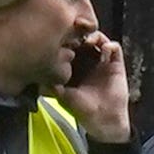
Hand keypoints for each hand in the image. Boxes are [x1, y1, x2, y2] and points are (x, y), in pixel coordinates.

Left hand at [59, 27, 136, 144]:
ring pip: (99, 39)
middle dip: (80, 34)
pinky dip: (109, 45)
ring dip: (94, 36)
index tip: (63, 40)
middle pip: (84, 38)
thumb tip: (38, 78)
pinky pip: (114, 47)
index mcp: (74, 66)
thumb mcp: (63, 96)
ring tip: (90, 41)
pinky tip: (104, 52)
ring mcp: (102, 61)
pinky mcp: (115, 64)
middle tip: (77, 35)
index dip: (67, 41)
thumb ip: (52, 86)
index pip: (69, 46)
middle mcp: (88, 61)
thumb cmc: (83, 110)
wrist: (103, 119)